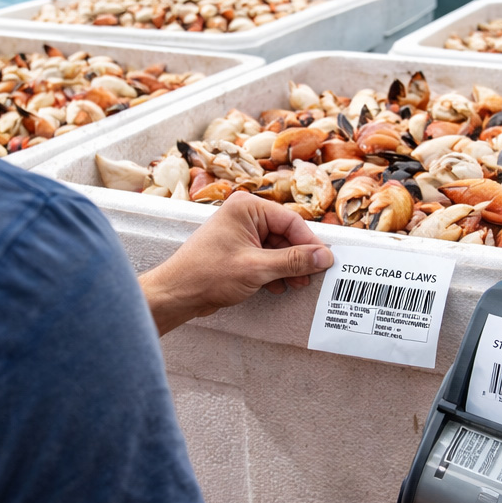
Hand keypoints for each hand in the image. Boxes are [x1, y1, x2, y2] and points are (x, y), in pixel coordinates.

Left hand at [139, 191, 333, 334]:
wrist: (176, 294)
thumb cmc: (206, 274)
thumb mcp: (257, 268)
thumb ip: (293, 261)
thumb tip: (323, 257)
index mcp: (247, 207)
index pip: (290, 221)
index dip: (310, 243)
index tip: (325, 261)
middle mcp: (244, 215)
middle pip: (285, 234)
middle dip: (298, 258)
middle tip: (312, 277)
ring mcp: (240, 232)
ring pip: (277, 247)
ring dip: (288, 267)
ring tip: (297, 284)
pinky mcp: (238, 250)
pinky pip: (266, 256)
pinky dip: (275, 271)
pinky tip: (279, 286)